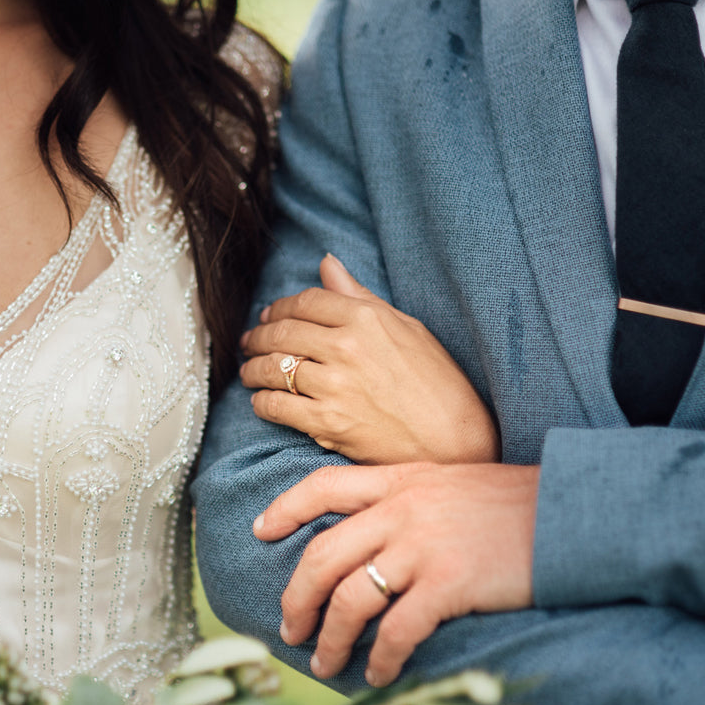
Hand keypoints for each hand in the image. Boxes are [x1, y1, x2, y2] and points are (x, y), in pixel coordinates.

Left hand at [239, 254, 498, 465]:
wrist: (454, 440)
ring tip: (249, 371)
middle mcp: (347, 347)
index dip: (279, 308)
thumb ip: (360, 296)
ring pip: (273, 368)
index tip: (269, 316)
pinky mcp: (327, 422)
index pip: (306, 302)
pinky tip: (261, 401)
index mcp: (367, 318)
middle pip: (282, 332)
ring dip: (253, 369)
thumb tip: (327, 264)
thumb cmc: (437, 382)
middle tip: (249, 343)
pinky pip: (277, 406)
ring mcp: (335, 385)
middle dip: (258, 337)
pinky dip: (262, 402)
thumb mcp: (406, 328)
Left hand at [256, 461, 537, 686]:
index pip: (323, 486)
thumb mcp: (452, 483)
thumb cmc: (518, 503)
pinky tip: (378, 673)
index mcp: (400, 480)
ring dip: (330, 638)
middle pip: (322, 555)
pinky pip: (398, 629)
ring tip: (325, 663)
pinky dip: (381, 658)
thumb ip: (411, 498)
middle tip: (288, 628)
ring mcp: (424, 546)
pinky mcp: (450, 582)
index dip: (285, 509)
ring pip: (350, 598)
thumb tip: (376, 532)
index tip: (260, 531)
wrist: (575, 510)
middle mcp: (402, 510)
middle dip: (296, 598)